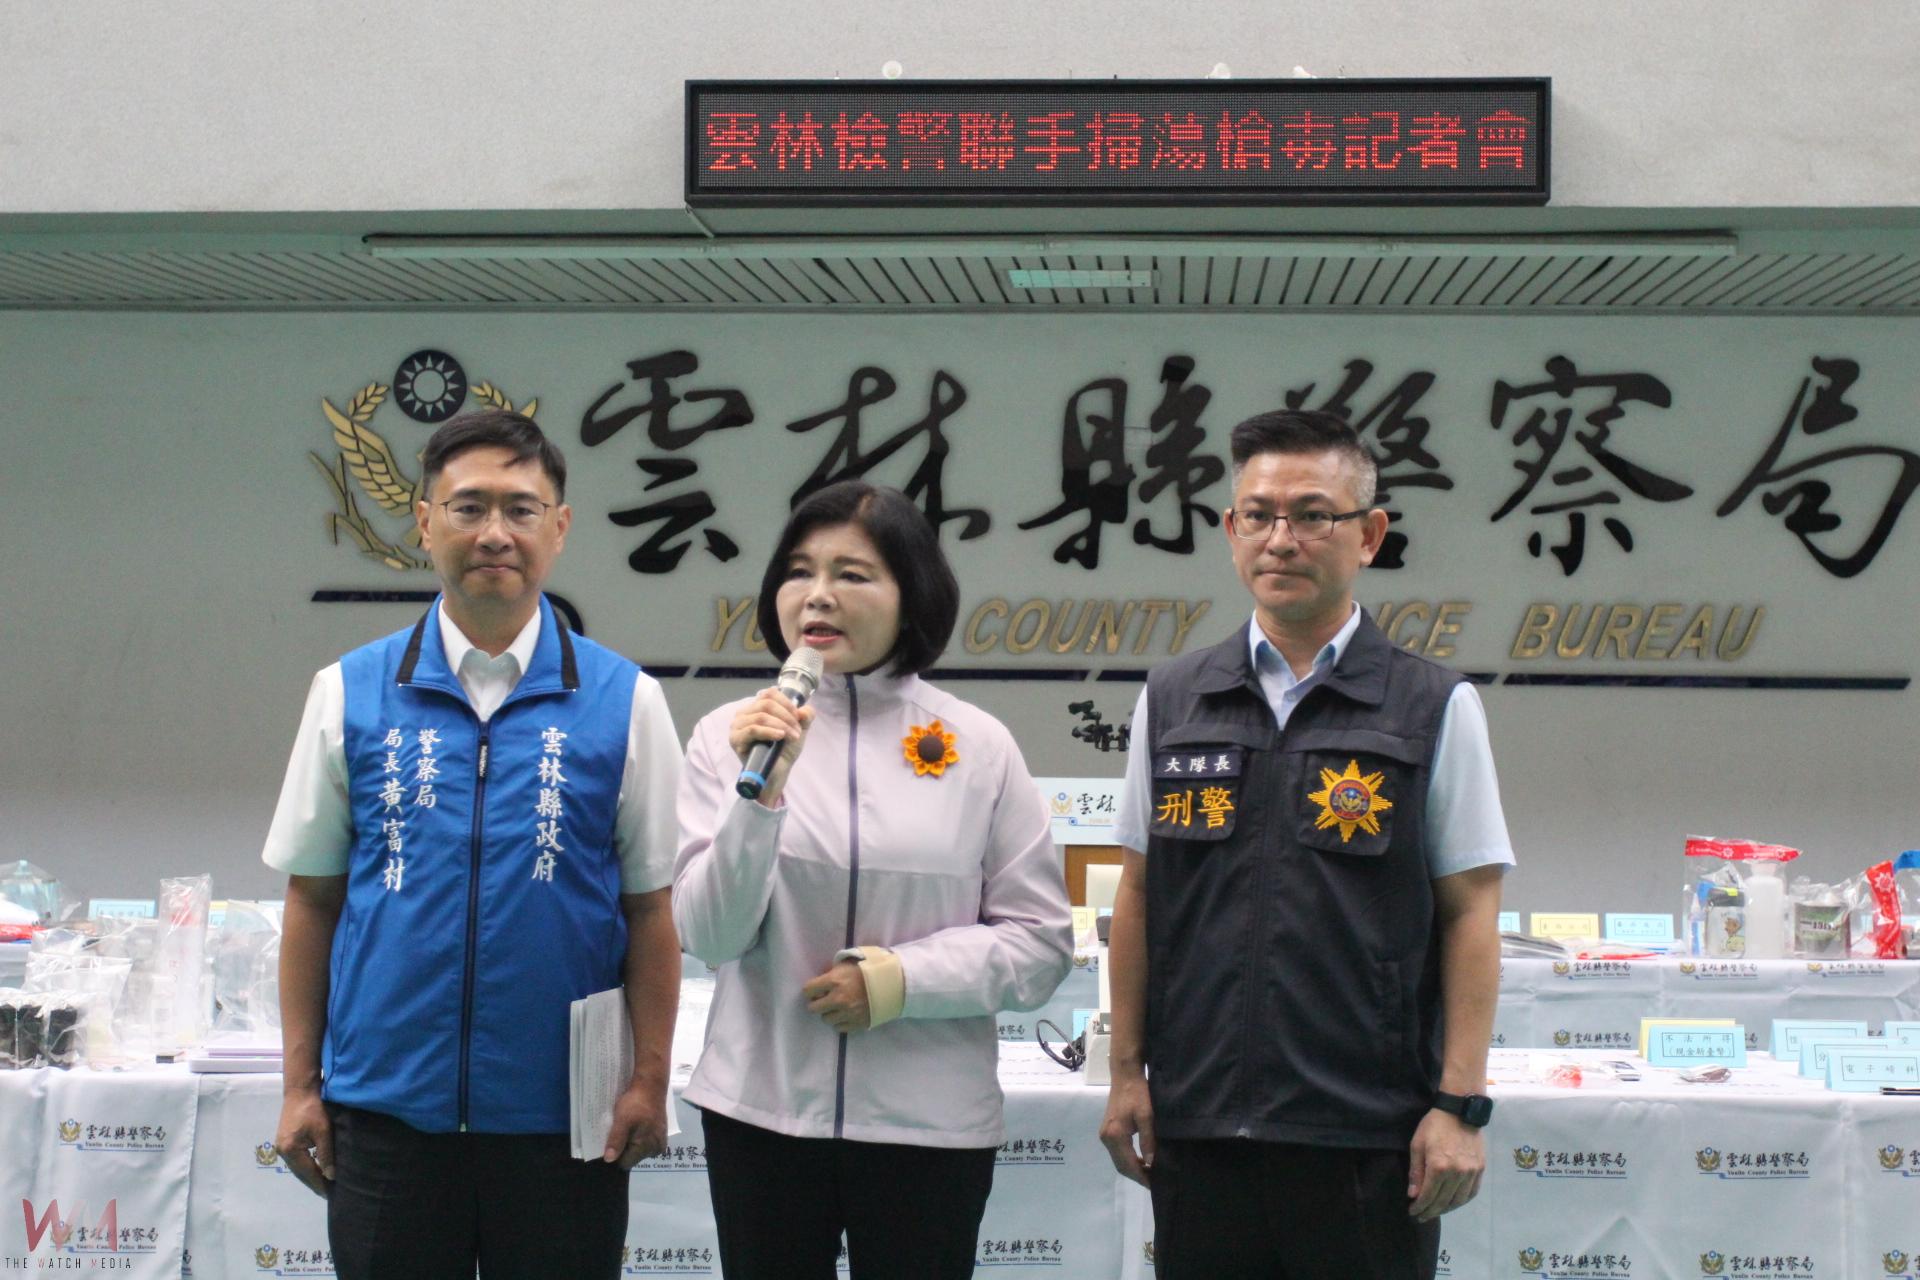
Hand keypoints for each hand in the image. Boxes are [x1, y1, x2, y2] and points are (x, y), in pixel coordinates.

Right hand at [274, 1088, 334, 1198]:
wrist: (300, 1090)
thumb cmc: (314, 1108)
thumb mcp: (323, 1131)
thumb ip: (326, 1154)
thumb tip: (331, 1176)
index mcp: (290, 1150)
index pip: (307, 1173)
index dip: (319, 1184)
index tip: (331, 1195)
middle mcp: (283, 1151)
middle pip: (301, 1173)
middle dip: (315, 1183)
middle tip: (330, 1194)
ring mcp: (283, 1146)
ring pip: (299, 1167)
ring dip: (311, 1175)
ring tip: (325, 1185)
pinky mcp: (286, 1141)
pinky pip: (298, 1160)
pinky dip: (308, 1166)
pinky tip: (317, 1170)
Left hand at [603, 1078, 668, 1167]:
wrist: (651, 1086)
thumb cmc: (635, 1103)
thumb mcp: (621, 1121)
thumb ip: (616, 1141)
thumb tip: (609, 1160)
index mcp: (647, 1147)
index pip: (625, 1162)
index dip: (617, 1154)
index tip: (613, 1141)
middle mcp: (656, 1149)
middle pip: (633, 1157)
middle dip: (625, 1147)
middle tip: (622, 1130)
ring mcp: (661, 1141)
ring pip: (639, 1150)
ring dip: (633, 1141)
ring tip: (630, 1126)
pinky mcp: (662, 1134)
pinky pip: (646, 1142)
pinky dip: (640, 1136)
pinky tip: (638, 1125)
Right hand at [728, 688, 815, 806]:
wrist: (778, 773)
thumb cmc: (784, 750)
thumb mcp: (799, 729)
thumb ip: (806, 717)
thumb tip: (805, 710)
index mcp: (756, 708)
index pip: (770, 694)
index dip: (787, 704)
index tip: (798, 718)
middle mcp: (744, 714)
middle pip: (766, 703)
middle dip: (786, 716)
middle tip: (797, 731)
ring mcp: (737, 726)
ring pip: (760, 716)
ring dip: (781, 725)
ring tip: (792, 737)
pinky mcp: (735, 740)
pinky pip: (752, 730)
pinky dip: (769, 731)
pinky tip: (780, 736)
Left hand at [801, 960, 869, 1033]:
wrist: (893, 983)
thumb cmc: (870, 969)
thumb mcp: (849, 962)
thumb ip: (833, 968)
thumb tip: (822, 975)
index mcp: (834, 981)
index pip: (808, 990)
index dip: (811, 989)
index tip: (816, 989)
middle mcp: (838, 999)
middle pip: (814, 1008)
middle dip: (817, 1003)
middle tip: (824, 999)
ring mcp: (847, 1014)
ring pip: (826, 1019)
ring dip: (829, 1013)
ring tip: (838, 1007)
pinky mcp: (857, 1024)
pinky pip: (839, 1028)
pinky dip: (840, 1021)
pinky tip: (846, 1014)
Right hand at [1098, 1072, 1155, 1186]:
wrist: (1125, 1075)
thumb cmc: (1138, 1093)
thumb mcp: (1147, 1116)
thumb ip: (1148, 1140)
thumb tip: (1150, 1163)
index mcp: (1115, 1135)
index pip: (1128, 1164)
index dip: (1141, 1177)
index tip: (1155, 1185)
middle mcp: (1106, 1138)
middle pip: (1121, 1166)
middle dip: (1137, 1176)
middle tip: (1155, 1182)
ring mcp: (1105, 1135)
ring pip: (1119, 1161)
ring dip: (1133, 1169)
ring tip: (1150, 1173)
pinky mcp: (1108, 1131)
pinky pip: (1118, 1153)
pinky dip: (1129, 1160)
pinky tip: (1141, 1160)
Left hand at [1407, 1108, 1483, 1219]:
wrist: (1460, 1111)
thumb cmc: (1434, 1126)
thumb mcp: (1417, 1145)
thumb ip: (1416, 1172)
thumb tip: (1413, 1195)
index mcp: (1438, 1167)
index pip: (1428, 1196)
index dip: (1420, 1207)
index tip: (1413, 1212)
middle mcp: (1456, 1173)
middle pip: (1443, 1201)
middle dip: (1431, 1211)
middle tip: (1422, 1217)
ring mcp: (1470, 1172)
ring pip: (1459, 1200)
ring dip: (1446, 1209)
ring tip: (1436, 1211)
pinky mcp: (1480, 1169)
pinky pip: (1472, 1192)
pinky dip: (1462, 1201)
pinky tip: (1454, 1203)